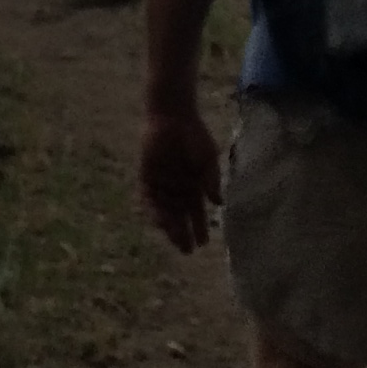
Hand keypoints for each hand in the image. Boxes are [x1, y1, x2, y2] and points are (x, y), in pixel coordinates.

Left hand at [140, 101, 219, 252]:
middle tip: (187, 250)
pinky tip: (160, 221)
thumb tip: (219, 204)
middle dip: (183, 233)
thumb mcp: (208, 160)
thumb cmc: (195, 136)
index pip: (196, 214)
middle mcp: (177, 189)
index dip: (200, 229)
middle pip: (179, 217)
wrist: (173, 117)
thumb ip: (211, 180)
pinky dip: (154, 210)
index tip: (203, 244)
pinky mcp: (147, 177)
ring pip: (165, 212)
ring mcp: (161, 184)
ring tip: (176, 238)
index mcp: (194, 187)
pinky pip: (149, 199)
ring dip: (169, 226)